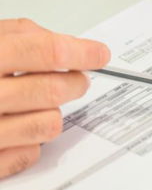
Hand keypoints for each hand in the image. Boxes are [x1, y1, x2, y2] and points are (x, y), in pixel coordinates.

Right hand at [0, 19, 109, 177]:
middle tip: (78, 78)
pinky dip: (30, 142)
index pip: (44, 51)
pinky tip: (14, 129)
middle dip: (76, 82)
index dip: (80, 51)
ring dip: (52, 113)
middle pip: (53, 90)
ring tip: (37, 104)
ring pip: (48, 124)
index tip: (98, 54)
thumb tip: (64, 42)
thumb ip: (19, 34)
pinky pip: (28, 154)